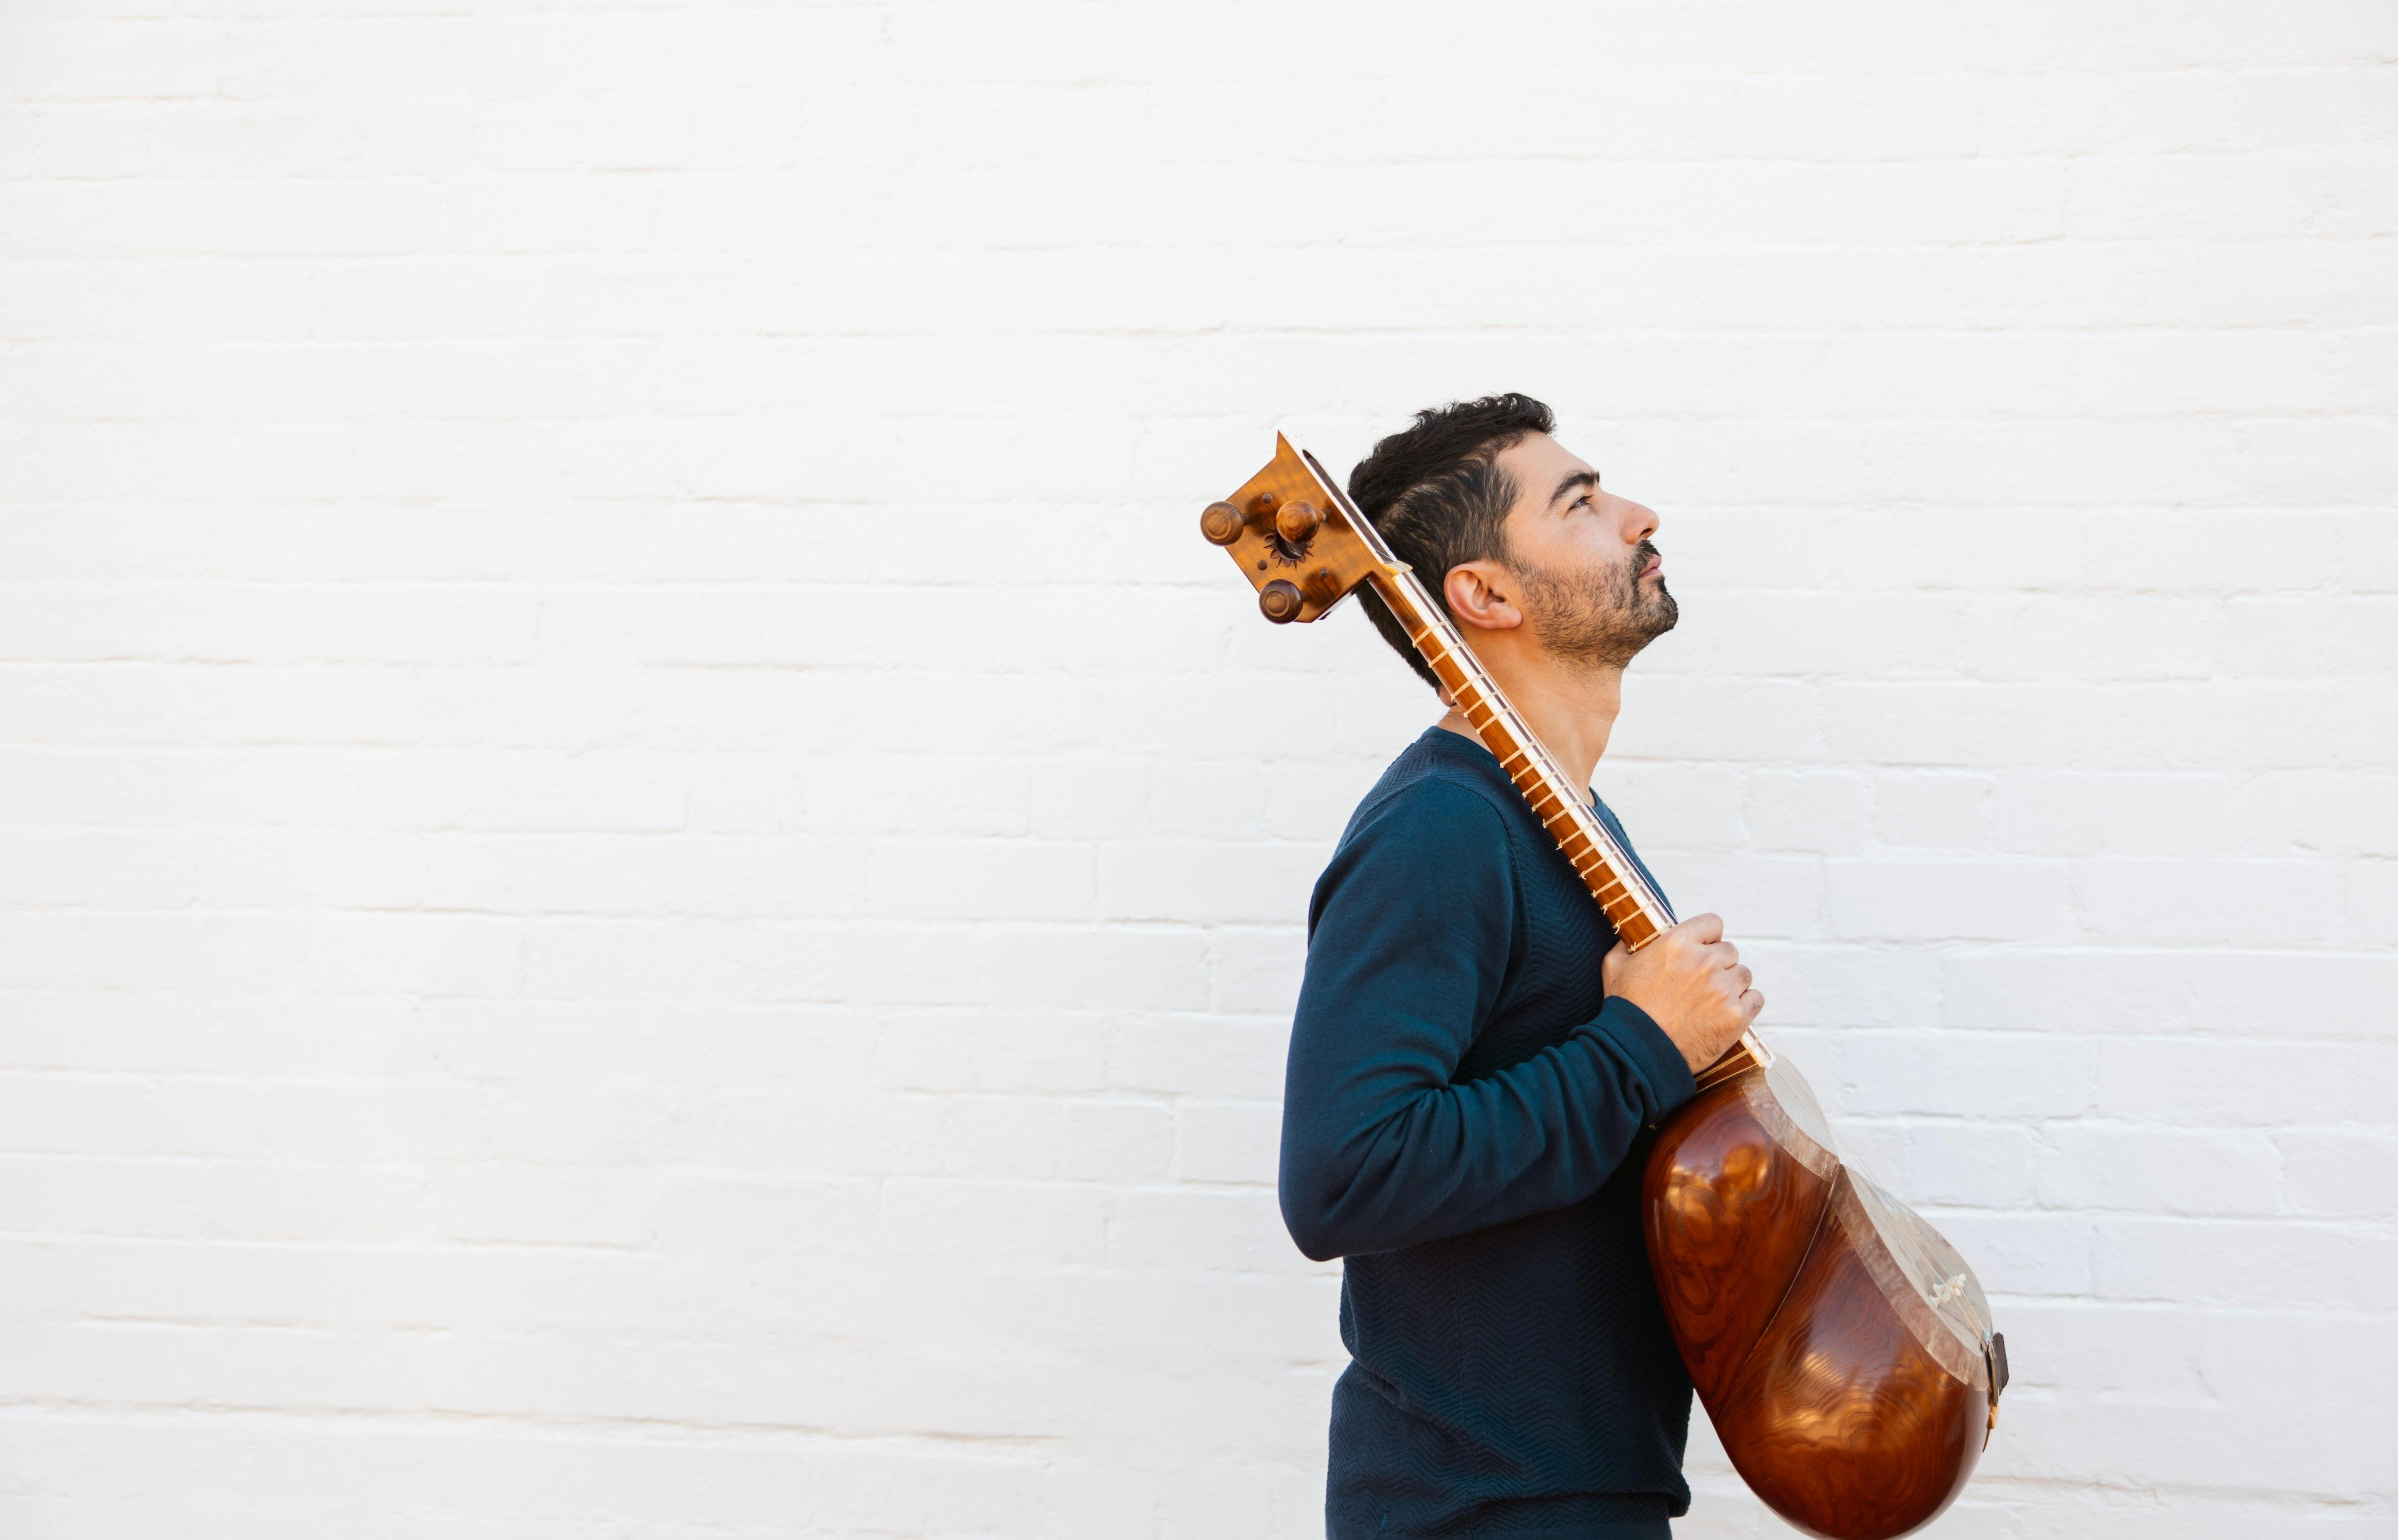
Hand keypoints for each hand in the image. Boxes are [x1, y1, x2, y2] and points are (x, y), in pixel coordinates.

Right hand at [1602, 913, 1761, 1073]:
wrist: (1637, 1053)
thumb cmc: (1625, 1010)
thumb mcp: (1614, 968)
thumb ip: (1625, 947)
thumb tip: (1628, 941)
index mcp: (1677, 943)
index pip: (1713, 923)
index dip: (1708, 936)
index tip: (1703, 948)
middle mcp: (1704, 962)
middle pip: (1730, 951)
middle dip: (1719, 964)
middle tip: (1703, 982)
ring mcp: (1723, 990)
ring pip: (1744, 975)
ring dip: (1732, 984)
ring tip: (1714, 1000)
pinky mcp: (1735, 1017)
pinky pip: (1755, 999)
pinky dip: (1746, 1004)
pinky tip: (1729, 1011)